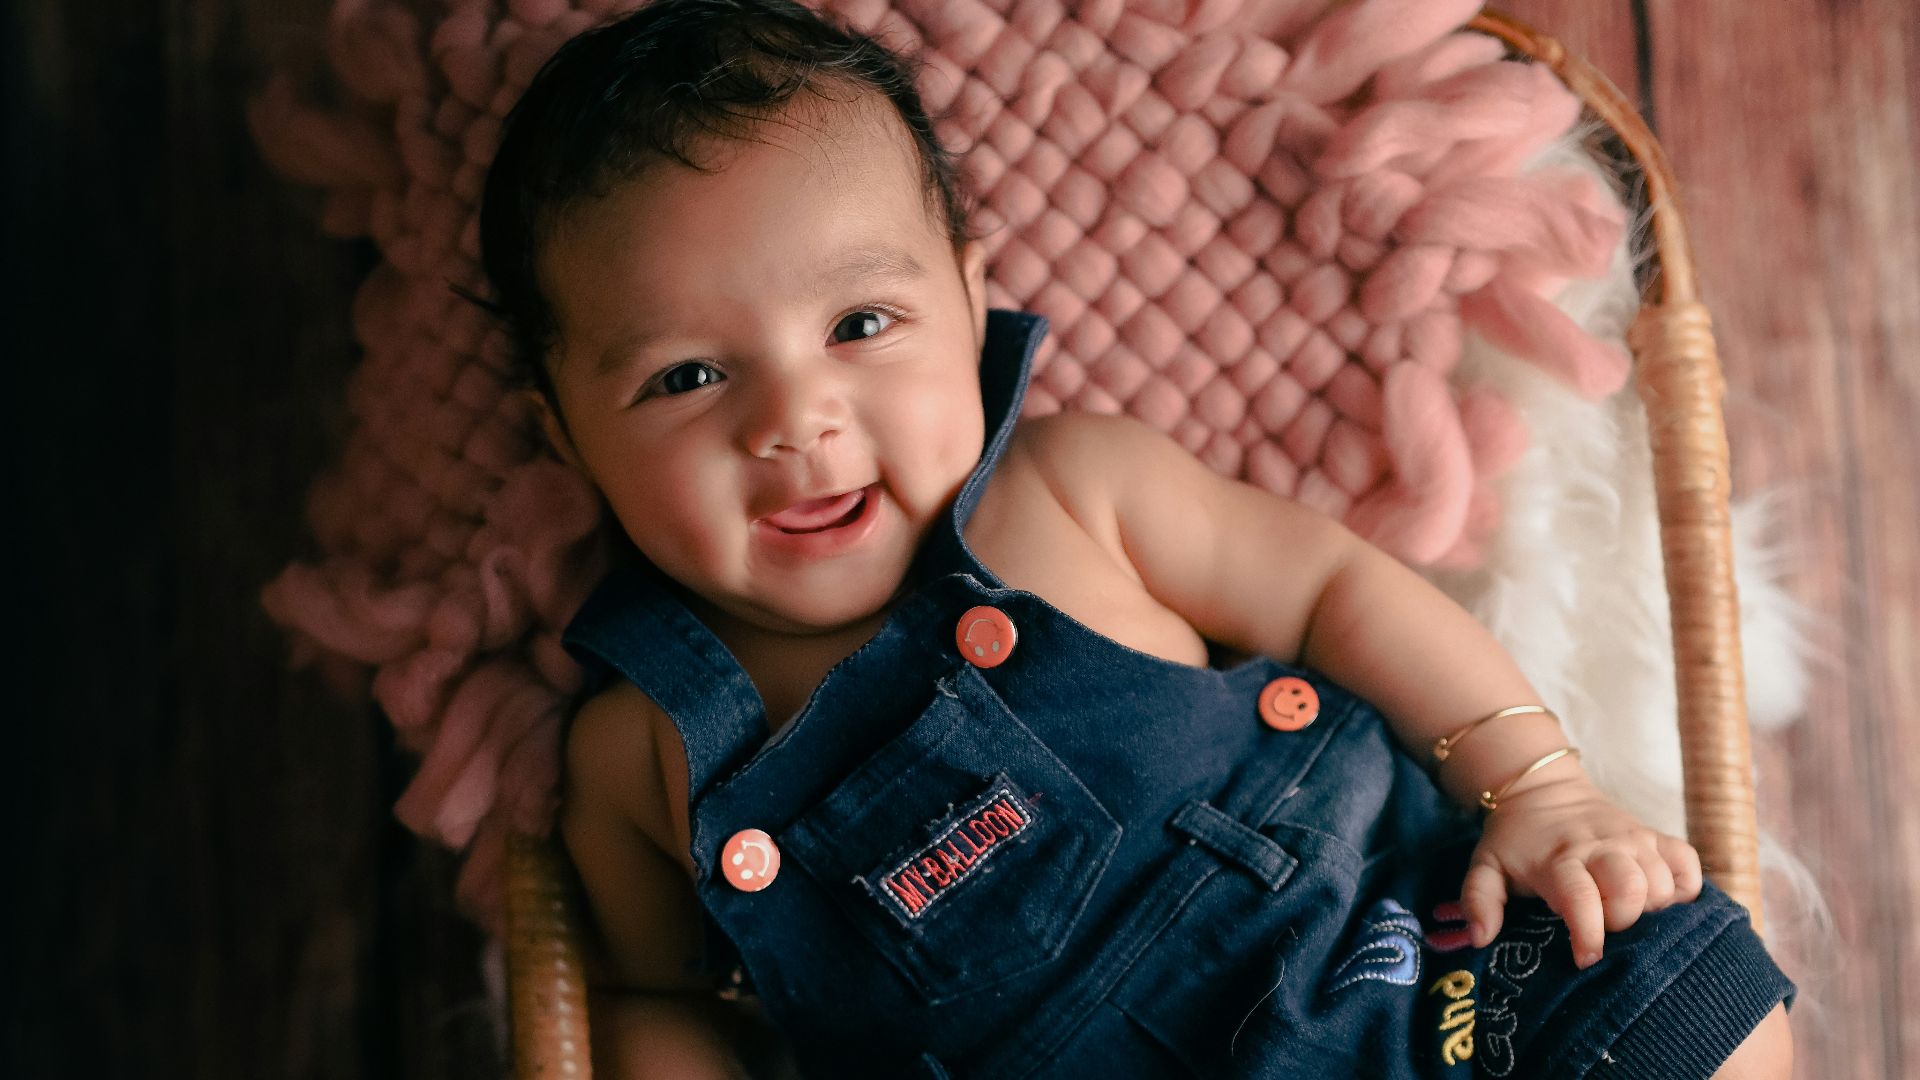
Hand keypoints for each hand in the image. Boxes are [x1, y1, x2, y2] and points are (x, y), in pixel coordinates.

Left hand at [1458, 775, 1703, 967]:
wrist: (1543, 789)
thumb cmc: (1515, 840)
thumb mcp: (1485, 866)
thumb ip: (1478, 901)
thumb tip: (1479, 938)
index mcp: (1559, 859)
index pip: (1581, 897)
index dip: (1589, 932)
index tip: (1585, 957)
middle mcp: (1602, 847)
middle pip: (1633, 889)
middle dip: (1624, 920)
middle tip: (1605, 926)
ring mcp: (1634, 839)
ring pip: (1662, 882)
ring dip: (1652, 908)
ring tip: (1627, 912)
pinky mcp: (1656, 836)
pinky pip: (1687, 865)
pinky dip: (1682, 887)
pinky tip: (1660, 898)